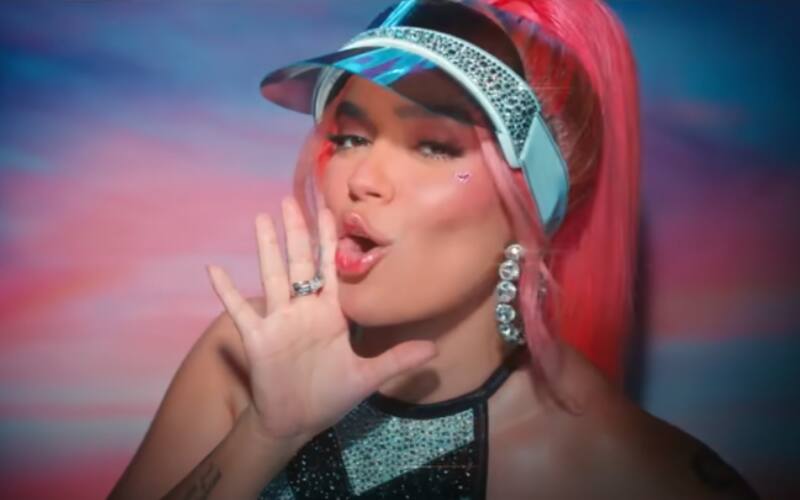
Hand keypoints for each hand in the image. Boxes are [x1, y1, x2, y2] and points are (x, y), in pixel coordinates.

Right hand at [207, 196, 436, 445]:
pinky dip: (227, 291)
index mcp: (330, 313)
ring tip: (261, 218)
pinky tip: (214, 269)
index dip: (331, 241)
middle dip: (297, 232)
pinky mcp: (257, 337)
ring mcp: (279, 320)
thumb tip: (435, 351)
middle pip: (300, 263)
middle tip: (291, 199)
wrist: (296, 421)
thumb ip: (397, 361)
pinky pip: (239, 310)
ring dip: (267, 248)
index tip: (332, 211)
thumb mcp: (367, 378)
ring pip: (273, 276)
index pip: (332, 269)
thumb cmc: (330, 395)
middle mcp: (304, 310)